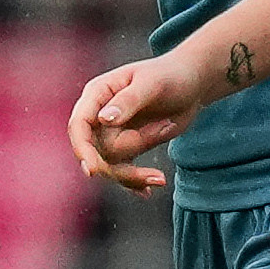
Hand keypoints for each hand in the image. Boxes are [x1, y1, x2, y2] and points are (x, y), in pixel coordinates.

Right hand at [70, 53, 214, 193]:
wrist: (191, 84)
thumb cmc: (171, 75)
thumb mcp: (152, 84)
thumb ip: (128, 101)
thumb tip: (103, 119)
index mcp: (98, 94)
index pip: (79, 125)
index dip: (82, 149)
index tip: (92, 170)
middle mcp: (99, 116)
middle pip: (97, 151)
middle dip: (129, 154)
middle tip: (162, 150)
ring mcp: (112, 133)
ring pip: (111, 164)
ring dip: (136, 169)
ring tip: (164, 158)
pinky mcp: (127, 146)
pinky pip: (122, 171)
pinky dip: (135, 182)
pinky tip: (147, 192)